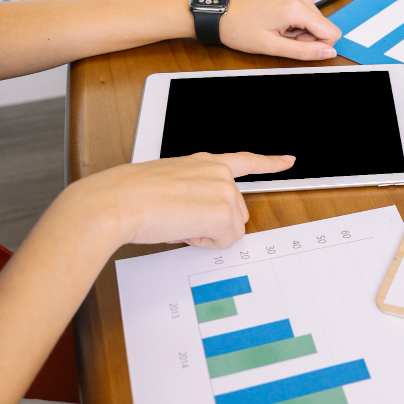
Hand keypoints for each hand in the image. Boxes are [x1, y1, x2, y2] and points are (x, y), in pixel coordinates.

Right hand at [55, 152, 294, 251]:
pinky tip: (181, 229)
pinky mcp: (223, 213)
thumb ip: (192, 191)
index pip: (244, 160)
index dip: (270, 162)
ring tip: (175, 221)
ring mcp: (224, 191)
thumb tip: (196, 214)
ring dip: (206, 234)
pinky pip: (224, 242)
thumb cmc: (128, 195)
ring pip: (231, 230)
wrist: (115, 202)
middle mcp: (219, 172)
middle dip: (212, 224)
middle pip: (236, 213)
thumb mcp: (167, 183)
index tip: (289, 160)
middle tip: (179, 219)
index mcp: (205, 162)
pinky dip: (203, 243)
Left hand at [220, 0, 341, 60]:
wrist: (221, 13)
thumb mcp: (272, 47)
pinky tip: (278, 22)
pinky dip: (296, 22)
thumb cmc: (240, 29)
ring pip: (316, 21)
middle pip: (324, 26)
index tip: (294, 43)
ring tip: (278, 29)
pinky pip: (307, 13)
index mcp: (296, 7)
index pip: (331, 32)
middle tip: (282, 37)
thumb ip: (304, 51)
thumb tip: (329, 52)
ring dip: (300, 30)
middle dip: (307, 37)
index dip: (317, 45)